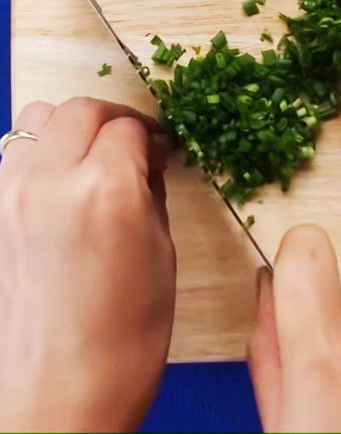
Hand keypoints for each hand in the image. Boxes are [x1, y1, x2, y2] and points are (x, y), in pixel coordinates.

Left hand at [0, 98, 175, 432]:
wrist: (61, 392)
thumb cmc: (127, 332)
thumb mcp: (161, 250)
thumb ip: (151, 189)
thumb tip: (146, 157)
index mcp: (106, 189)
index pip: (129, 127)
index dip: (153, 135)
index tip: (164, 150)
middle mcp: (50, 180)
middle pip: (80, 110)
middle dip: (113, 119)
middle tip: (135, 144)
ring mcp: (10, 196)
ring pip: (37, 118)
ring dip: (71, 126)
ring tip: (93, 155)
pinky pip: (14, 155)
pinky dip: (41, 151)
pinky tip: (62, 181)